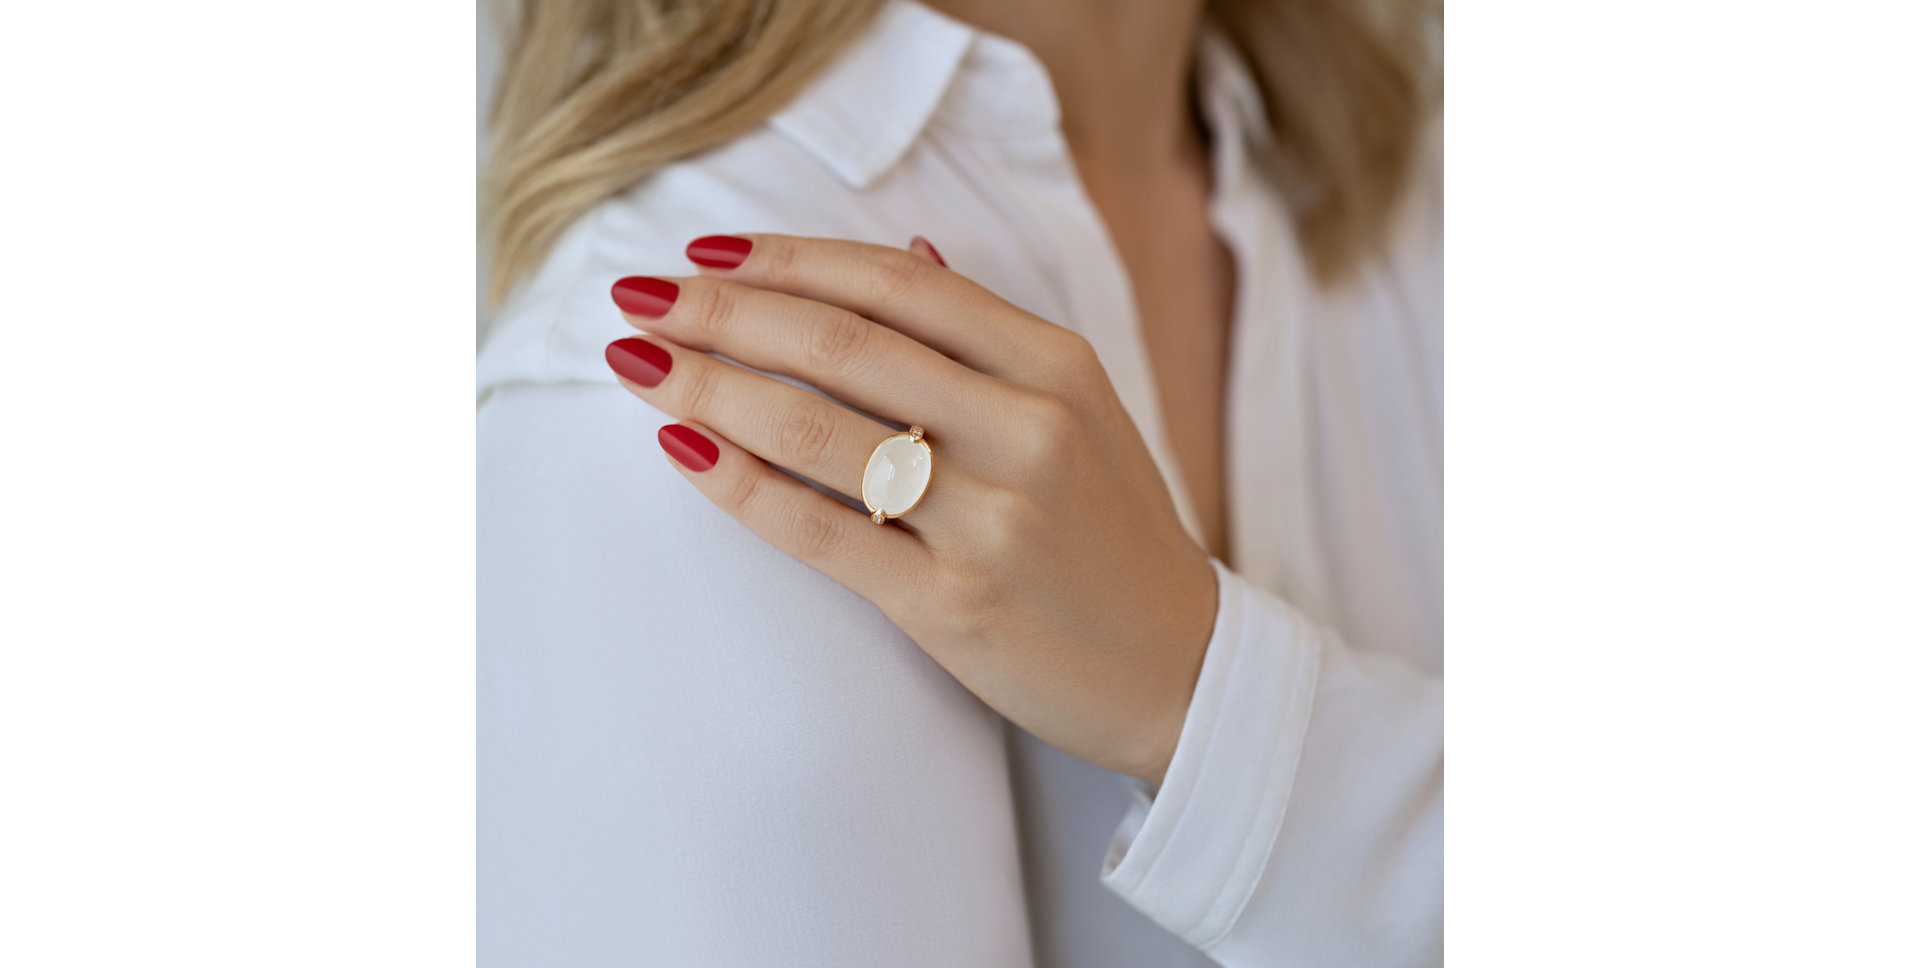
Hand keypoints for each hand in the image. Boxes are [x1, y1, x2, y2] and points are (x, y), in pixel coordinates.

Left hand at [605, 233, 1215, 781]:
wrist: (1181, 671)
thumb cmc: (1112, 534)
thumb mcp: (1080, 411)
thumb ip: (989, 333)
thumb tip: (905, 244)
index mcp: (1057, 365)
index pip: (897, 283)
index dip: (787, 259)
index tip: (705, 251)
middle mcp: (1028, 428)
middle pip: (842, 343)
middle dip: (722, 311)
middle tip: (640, 296)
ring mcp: (994, 519)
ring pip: (818, 430)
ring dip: (709, 385)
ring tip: (637, 361)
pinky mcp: (955, 605)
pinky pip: (821, 531)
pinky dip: (739, 484)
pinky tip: (682, 447)